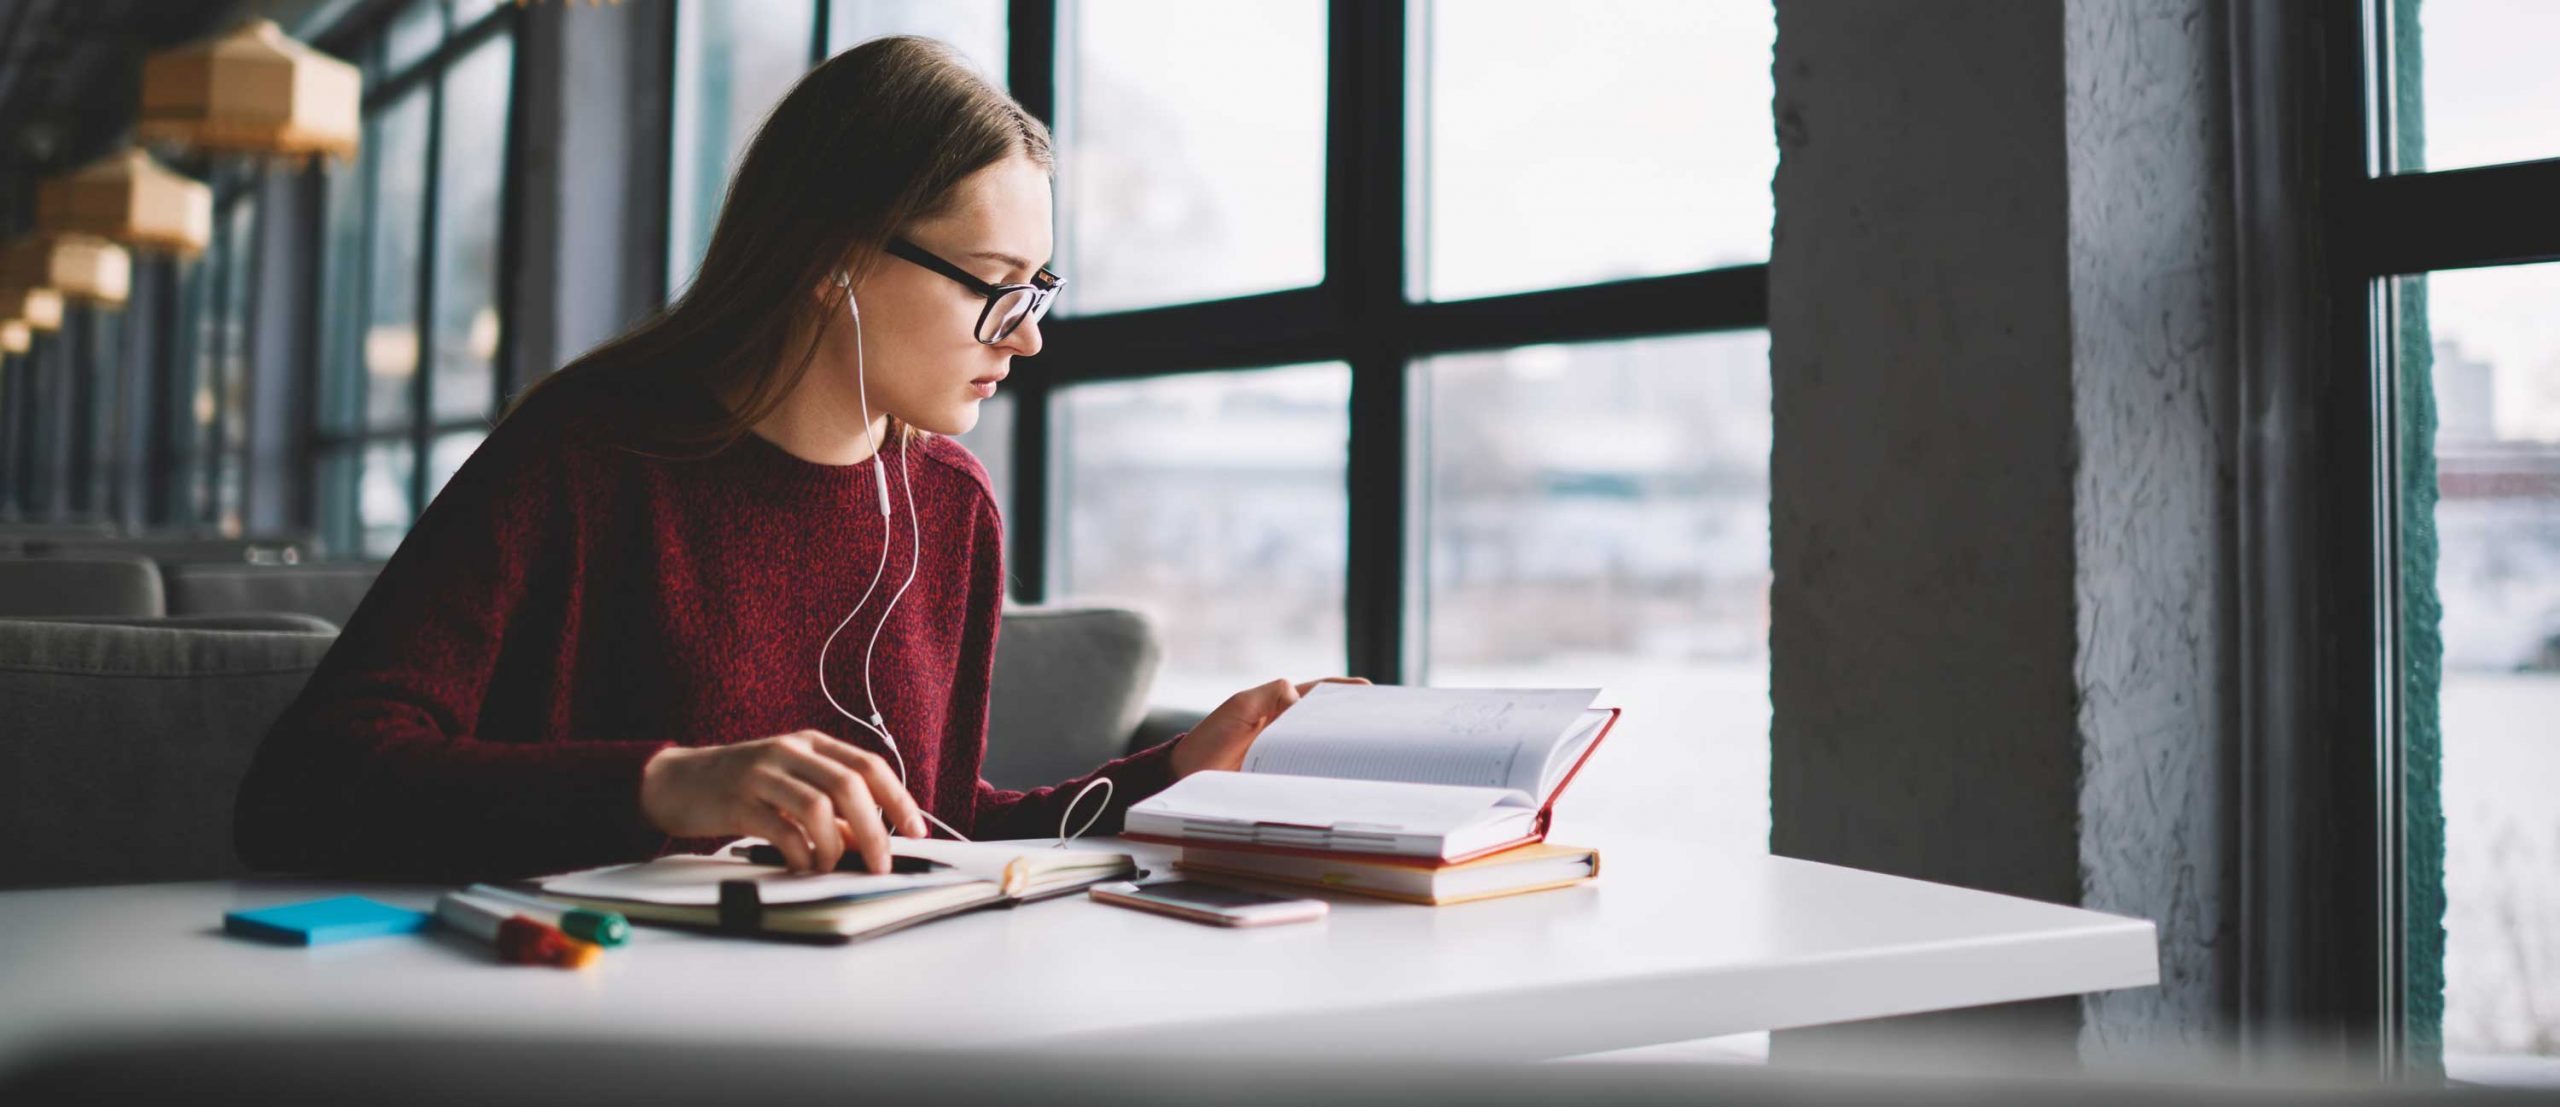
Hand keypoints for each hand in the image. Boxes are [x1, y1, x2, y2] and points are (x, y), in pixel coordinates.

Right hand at [639, 730, 927, 873]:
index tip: (916, 831)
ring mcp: (762, 773)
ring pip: (819, 807)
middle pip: (850, 785)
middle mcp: (790, 751)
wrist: (676, 781)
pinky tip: (801, 865)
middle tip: (881, 864)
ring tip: (830, 866)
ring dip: (835, 846)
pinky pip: (783, 829)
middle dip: (875, 830)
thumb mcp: (791, 787)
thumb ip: (830, 810)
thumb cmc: (741, 787)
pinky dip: (801, 853)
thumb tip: (869, 843)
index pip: (869, 766)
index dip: (898, 800)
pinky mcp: (738, 801)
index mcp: (811, 744)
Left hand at [1170, 677, 1370, 777]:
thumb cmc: (1212, 738)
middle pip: (1331, 723)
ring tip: (1370, 756)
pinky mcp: (1285, 779)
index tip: (1373, 694)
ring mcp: (1289, 756)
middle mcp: (1291, 730)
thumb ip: (1271, 695)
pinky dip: (1327, 777)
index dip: (1347, 693)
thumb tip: (1300, 701)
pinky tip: (1343, 780)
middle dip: (1356, 723)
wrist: (1187, 776)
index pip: (1322, 694)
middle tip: (1383, 726)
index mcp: (1283, 706)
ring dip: (1345, 753)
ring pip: (1325, 750)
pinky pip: (1311, 776)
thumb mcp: (1240, 706)